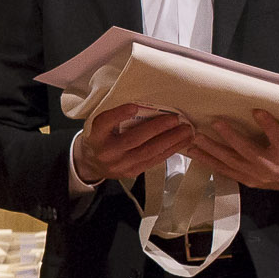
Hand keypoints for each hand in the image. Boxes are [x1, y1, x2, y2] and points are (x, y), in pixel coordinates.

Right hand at [69, 101, 199, 185]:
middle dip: (158, 128)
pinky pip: (153, 161)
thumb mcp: (101, 125)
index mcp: (96, 135)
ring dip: (170, 141)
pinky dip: (168, 151)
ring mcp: (119, 164)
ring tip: (186, 131)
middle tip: (176, 119)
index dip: (119, 114)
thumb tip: (147, 105)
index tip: (134, 107)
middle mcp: (107, 151)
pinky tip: (180, 143)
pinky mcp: (131, 172)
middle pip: (134, 139)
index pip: (105, 122)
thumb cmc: (102, 137)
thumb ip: (117, 117)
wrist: (91, 164)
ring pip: (148, 152)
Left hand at [187, 108, 278, 199]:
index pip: (278, 137)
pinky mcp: (248, 180)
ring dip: (212, 149)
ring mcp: (258, 174)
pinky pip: (225, 171)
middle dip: (230, 136)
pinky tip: (196, 153)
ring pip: (232, 162)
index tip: (257, 110)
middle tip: (215, 122)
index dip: (268, 124)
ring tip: (196, 138)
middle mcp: (272, 165)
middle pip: (248, 151)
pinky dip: (209, 161)